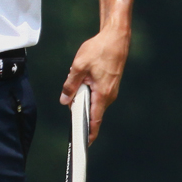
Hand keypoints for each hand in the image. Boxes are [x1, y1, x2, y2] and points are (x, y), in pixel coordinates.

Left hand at [60, 28, 128, 143]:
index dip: (88, 134)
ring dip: (83, 95)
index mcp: (102, 94)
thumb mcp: (79, 66)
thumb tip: (64, 99)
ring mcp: (111, 90)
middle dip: (79, 108)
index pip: (95, 121)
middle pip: (92, 110)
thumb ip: (70, 84)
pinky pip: (97, 93)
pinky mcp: (110, 83)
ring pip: (93, 100)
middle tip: (71, 97)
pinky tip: (84, 75)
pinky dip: (88, 89)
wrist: (116, 37)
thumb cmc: (100, 49)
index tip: (83, 145)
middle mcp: (109, 95)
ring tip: (79, 77)